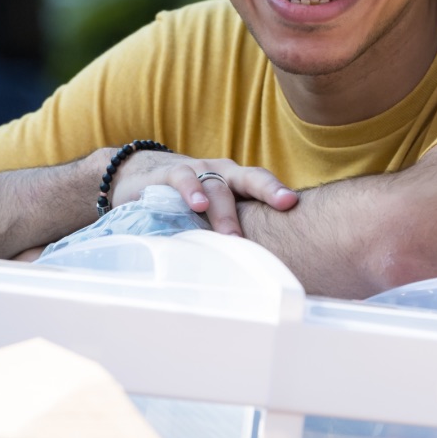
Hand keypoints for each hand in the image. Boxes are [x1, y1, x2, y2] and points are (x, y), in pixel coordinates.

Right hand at [102, 149, 298, 235]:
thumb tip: (260, 269)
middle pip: (250, 178)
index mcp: (237, 181)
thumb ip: (231, 228)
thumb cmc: (188, 200)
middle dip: (267, 192)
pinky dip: (191, 190)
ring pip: (217, 185)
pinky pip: (184, 178)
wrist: (142, 176)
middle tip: (283, 207)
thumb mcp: (211, 211)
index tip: (294, 204)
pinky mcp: (171, 172)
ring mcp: (198, 169)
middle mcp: (222, 172)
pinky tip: (197, 205)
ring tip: (232, 234)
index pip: (262, 182)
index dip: (278, 191)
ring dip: (225, 211)